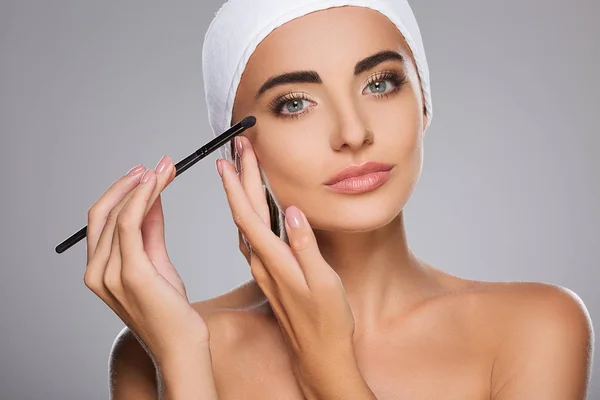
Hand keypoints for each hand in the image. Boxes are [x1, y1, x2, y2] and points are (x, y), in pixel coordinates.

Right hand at [83, 156, 208, 367]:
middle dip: (131, 183)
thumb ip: (149, 231)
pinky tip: (157, 185)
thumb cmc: (169, 308)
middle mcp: (96, 272)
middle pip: (104, 212)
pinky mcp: (131, 274)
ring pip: (117, 214)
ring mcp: (109, 274)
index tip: (145, 174)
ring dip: (143, 186)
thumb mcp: (155, 261)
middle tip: (159, 166)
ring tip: (164, 169)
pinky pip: (130, 225)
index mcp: (97, 270)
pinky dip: (142, 199)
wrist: (180, 343)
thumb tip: (150, 198)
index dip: (121, 191)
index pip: (101, 219)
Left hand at [219, 137, 355, 385]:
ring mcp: (265, 268)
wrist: (319, 356)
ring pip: (247, 223)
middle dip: (239, 178)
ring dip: (242, 194)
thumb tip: (291, 212)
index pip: (248, 215)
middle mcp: (263, 262)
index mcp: (274, 260)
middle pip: (244, 213)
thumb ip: (306, 247)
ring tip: (240, 169)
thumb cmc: (327, 322)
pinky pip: (254, 236)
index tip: (229, 158)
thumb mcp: (323, 283)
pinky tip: (253, 208)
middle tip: (236, 149)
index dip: (237, 185)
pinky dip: (250, 214)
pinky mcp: (271, 274)